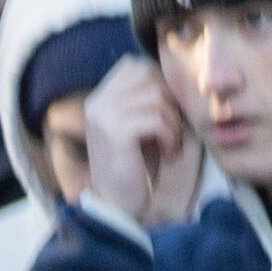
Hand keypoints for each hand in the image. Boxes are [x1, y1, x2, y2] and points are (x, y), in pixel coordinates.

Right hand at [81, 59, 190, 230]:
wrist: (117, 204)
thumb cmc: (135, 164)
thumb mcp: (138, 123)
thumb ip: (145, 97)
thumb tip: (175, 73)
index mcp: (99, 98)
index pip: (135, 66)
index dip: (159, 83)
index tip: (165, 113)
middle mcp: (97, 103)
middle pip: (150, 77)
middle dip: (170, 102)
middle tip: (171, 129)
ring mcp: (103, 117)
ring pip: (157, 98)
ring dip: (174, 123)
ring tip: (170, 144)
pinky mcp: (116, 133)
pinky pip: (158, 119)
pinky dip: (171, 136)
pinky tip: (168, 152)